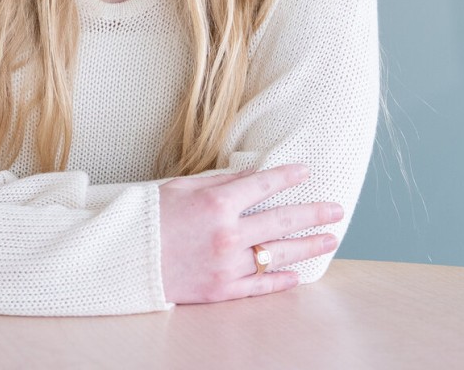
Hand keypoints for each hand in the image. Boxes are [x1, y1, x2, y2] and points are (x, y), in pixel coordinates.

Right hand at [157, 164, 342, 303]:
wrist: (126, 260)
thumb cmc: (150, 218)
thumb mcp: (182, 188)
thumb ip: (220, 182)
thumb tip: (252, 175)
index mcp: (216, 202)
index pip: (264, 185)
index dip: (288, 177)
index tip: (306, 172)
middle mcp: (227, 233)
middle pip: (282, 220)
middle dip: (314, 213)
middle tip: (337, 210)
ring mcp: (227, 264)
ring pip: (278, 253)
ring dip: (308, 246)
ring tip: (330, 240)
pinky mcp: (222, 290)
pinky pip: (260, 285)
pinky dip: (281, 280)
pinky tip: (298, 274)